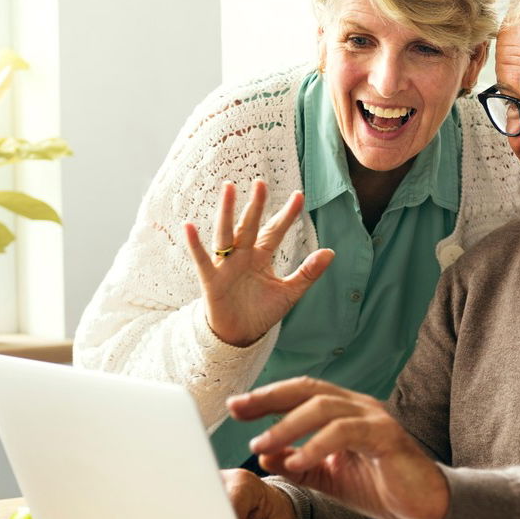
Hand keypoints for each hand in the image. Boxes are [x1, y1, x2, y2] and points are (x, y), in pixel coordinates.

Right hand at [185, 180, 334, 345]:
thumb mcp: (289, 292)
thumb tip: (331, 252)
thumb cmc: (261, 311)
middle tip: (261, 183)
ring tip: (228, 189)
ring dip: (226, 212)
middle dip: (255, 205)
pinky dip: (195, 244)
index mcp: (261, 256)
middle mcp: (242, 255)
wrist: (239, 335)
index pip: (275, 230)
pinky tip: (188, 226)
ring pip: (226, 234)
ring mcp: (225, 265)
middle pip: (249, 225)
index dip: (287, 215)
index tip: (300, 195)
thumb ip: (308, 273)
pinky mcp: (211, 280)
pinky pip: (201, 259)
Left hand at [227, 377, 449, 518]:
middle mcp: (357, 406)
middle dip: (268, 397)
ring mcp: (373, 417)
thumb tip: (265, 456)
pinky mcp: (385, 436)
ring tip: (261, 444)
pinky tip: (297, 461)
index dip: (266, 397)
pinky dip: (316, 445)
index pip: (299, 393)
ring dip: (286, 425)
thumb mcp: (329, 478)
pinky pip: (345, 432)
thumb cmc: (381, 486)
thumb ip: (299, 465)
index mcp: (343, 411)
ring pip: (323, 406)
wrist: (424, 504)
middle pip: (307, 388)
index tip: (235, 407)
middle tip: (238, 410)